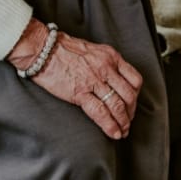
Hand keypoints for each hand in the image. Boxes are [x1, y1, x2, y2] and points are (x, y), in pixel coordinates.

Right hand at [8, 19, 141, 139]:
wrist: (44, 49)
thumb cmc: (65, 49)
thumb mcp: (93, 50)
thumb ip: (106, 63)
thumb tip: (114, 80)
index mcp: (111, 56)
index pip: (134, 79)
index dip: (136, 96)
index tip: (132, 105)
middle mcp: (106, 67)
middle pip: (129, 95)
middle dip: (131, 112)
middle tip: (128, 121)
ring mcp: (94, 80)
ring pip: (118, 105)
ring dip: (123, 122)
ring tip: (122, 131)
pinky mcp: (80, 92)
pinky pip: (101, 112)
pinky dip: (110, 125)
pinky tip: (114, 133)